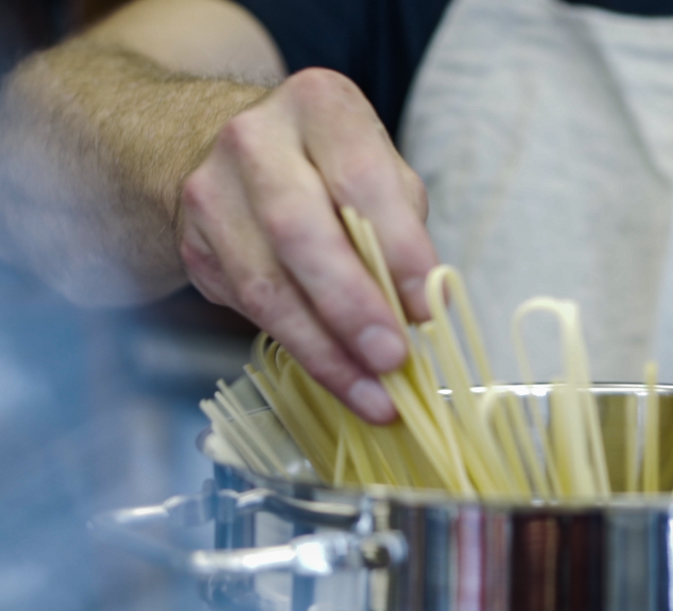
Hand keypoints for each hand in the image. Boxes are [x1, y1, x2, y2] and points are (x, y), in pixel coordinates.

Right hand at [179, 68, 433, 422]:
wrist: (236, 157)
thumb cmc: (330, 169)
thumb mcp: (381, 173)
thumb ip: (403, 230)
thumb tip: (423, 308)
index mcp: (319, 107)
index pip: (361, 181)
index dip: (398, 250)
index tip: (429, 309)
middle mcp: (255, 140)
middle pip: (299, 231)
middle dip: (351, 306)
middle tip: (392, 359)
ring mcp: (211, 193)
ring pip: (267, 285)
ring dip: (325, 351)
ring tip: (373, 393)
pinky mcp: (195, 246)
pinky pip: (248, 309)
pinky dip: (300, 350)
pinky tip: (339, 376)